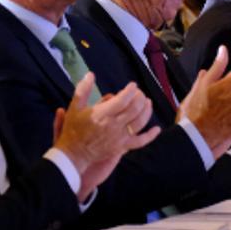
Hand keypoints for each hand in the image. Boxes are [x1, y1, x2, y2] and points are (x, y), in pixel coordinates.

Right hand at [53, 76, 160, 200]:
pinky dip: (150, 136)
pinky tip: (157, 129)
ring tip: (148, 102)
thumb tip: (91, 74)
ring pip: (140, 123)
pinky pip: (140, 142)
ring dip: (147, 111)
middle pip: (134, 109)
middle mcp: (114, 125)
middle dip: (140, 98)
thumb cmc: (74, 129)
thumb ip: (83, 90)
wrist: (74, 154)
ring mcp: (120, 137)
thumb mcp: (74, 107)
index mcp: (103, 114)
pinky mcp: (122, 147)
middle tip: (139, 93)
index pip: (123, 100)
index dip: (130, 90)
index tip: (132, 85)